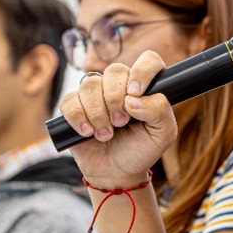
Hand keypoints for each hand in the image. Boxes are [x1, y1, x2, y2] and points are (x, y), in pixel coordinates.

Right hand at [58, 52, 177, 185]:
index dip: (142, 71)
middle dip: (116, 99)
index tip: (136, 93)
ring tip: (106, 134)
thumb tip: (133, 99)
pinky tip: (88, 133)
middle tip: (121, 122)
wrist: (117, 172)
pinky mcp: (74, 106)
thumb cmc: (141, 149)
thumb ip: (159, 111)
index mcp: (144, 86)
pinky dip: (78, 118)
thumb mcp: (163, 134)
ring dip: (98, 114)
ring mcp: (95, 94)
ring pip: (90, 85)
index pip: (148, 60)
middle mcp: (119, 85)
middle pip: (114, 71)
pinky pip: (70, 101)